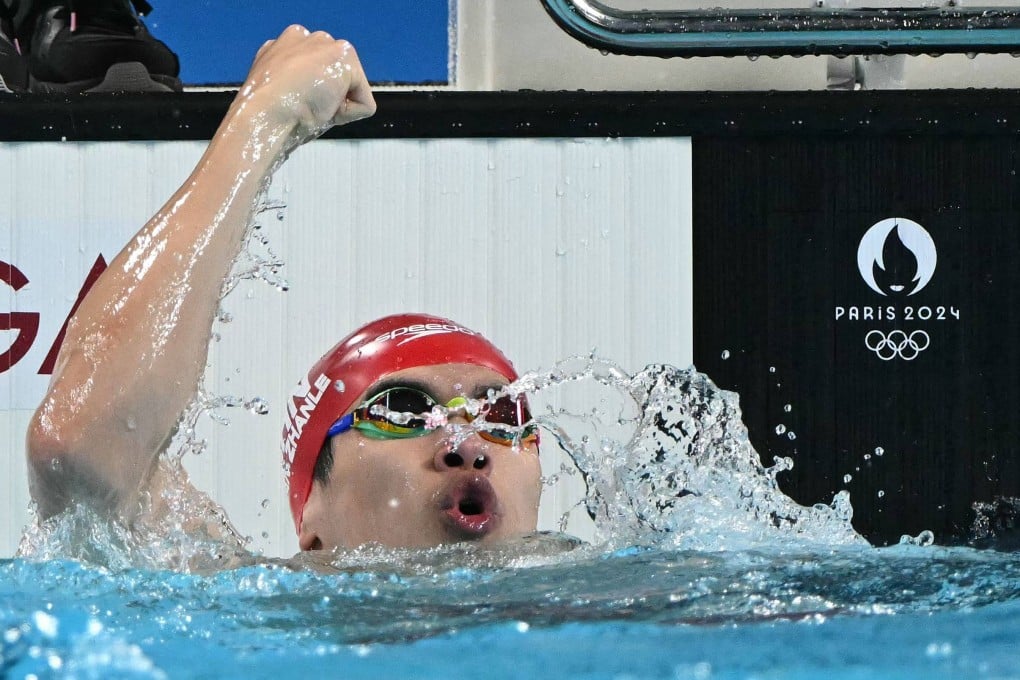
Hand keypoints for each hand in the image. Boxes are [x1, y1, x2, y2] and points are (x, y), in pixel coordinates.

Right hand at [238, 25, 376, 142]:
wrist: (266, 114)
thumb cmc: (268, 113)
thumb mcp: (280, 92)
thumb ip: (298, 82)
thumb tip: (311, 94)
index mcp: (286, 44)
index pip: (317, 74)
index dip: (313, 98)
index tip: (296, 105)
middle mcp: (306, 37)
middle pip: (337, 78)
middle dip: (328, 97)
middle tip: (304, 107)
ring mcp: (327, 44)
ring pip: (351, 88)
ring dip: (337, 105)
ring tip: (312, 107)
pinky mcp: (345, 58)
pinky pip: (364, 104)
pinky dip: (349, 115)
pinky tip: (325, 109)